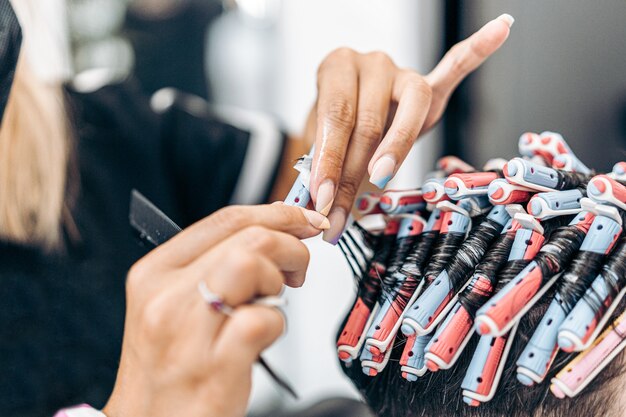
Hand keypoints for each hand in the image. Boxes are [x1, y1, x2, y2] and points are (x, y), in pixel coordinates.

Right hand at [103, 204, 327, 416]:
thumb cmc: (169, 367)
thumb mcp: (174, 305)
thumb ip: (213, 266)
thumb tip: (270, 230)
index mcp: (154, 273)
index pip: (225, 219)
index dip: (276, 213)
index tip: (304, 220)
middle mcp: (166, 298)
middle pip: (247, 238)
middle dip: (290, 246)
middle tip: (297, 269)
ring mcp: (188, 332)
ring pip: (252, 265)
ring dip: (278, 281)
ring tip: (270, 303)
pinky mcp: (216, 366)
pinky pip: (264, 319)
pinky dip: (277, 323)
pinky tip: (264, 336)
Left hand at [307, 14, 513, 242]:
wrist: (350, 118)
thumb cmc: (336, 129)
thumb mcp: (320, 143)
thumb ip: (325, 167)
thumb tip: (323, 207)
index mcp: (336, 68)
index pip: (335, 116)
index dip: (330, 160)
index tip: (323, 197)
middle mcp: (371, 64)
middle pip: (368, 120)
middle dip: (352, 172)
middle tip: (339, 208)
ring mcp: (402, 72)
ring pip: (408, 111)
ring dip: (394, 151)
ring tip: (381, 176)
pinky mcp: (430, 86)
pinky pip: (455, 67)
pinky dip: (477, 50)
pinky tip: (500, 31)